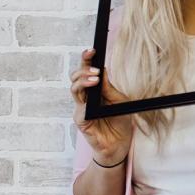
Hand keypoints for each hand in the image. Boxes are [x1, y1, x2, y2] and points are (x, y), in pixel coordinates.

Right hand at [70, 48, 133, 163]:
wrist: (120, 144)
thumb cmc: (120, 122)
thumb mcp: (119, 100)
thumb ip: (108, 87)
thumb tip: (102, 70)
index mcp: (94, 89)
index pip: (86, 70)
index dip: (86, 59)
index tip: (91, 50)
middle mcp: (85, 97)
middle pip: (75, 77)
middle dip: (82, 67)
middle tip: (93, 64)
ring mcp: (81, 108)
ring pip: (74, 88)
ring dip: (83, 80)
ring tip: (94, 78)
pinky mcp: (81, 120)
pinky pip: (79, 109)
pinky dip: (84, 101)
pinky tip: (91, 97)